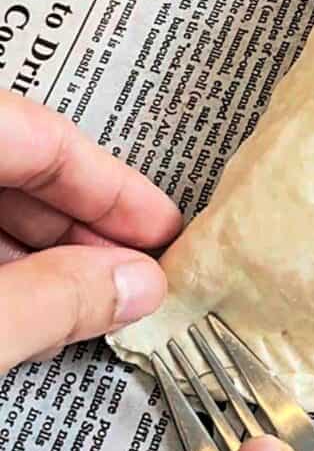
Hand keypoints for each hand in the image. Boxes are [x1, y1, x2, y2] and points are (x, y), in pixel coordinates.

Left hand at [0, 90, 180, 369]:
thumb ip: (54, 300)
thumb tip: (138, 283)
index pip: (41, 135)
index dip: (111, 187)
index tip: (162, 230)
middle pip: (12, 163)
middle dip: (78, 227)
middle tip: (132, 275)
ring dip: (36, 253)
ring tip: (81, 307)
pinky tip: (20, 315)